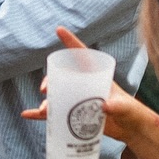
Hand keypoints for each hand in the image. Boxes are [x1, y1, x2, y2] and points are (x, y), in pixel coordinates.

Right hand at [20, 27, 141, 141]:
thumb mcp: (124, 107)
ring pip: (57, 95)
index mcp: (98, 76)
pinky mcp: (74, 116)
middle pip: (64, 76)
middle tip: (46, 89)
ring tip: (44, 109)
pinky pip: (54, 113)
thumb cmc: (131, 112)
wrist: (131, 129)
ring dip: (47, 99)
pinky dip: (40, 114)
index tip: (59, 29)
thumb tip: (104, 106)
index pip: (83, 55)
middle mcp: (86, 86)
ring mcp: (79, 100)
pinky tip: (27, 114)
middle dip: (51, 79)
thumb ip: (116, 105)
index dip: (71, 42)